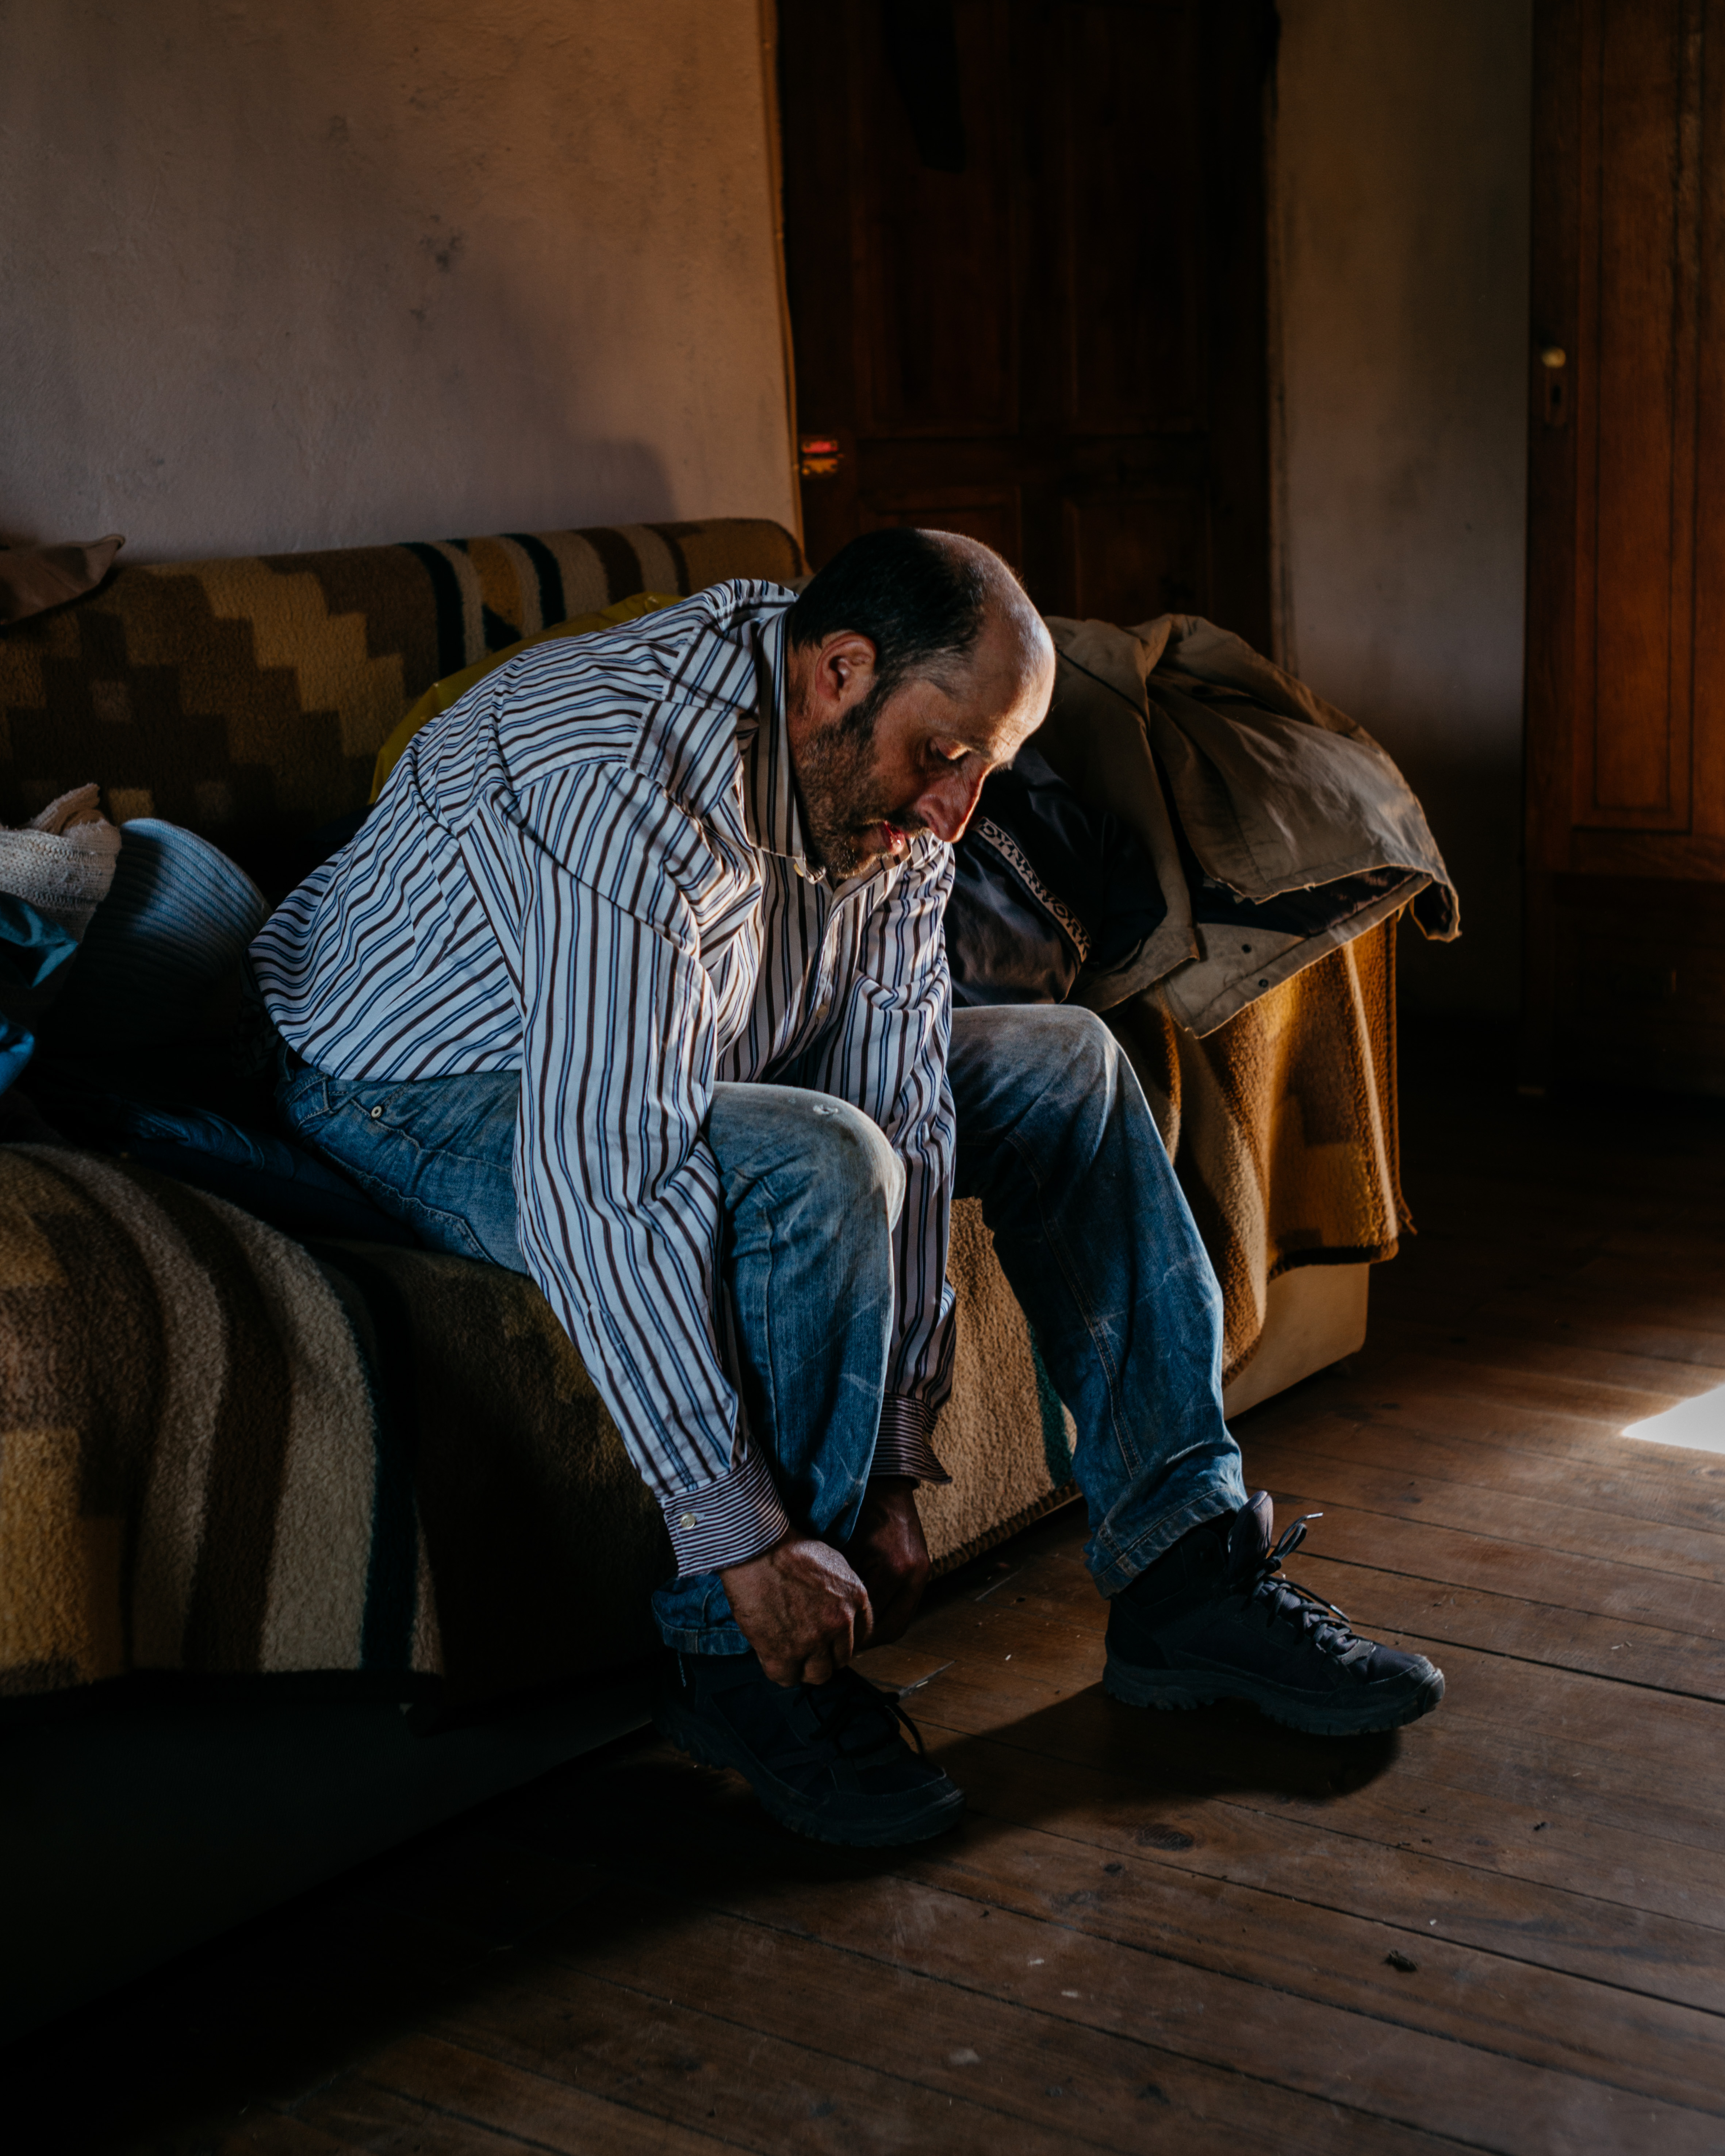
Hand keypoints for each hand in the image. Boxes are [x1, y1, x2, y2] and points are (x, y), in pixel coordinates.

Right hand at [721, 1534, 871, 1686]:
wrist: (757, 1549)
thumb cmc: (789, 1549)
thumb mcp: (833, 1562)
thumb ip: (842, 1591)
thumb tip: (840, 1609)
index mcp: (855, 1598)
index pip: (862, 1636)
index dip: (843, 1640)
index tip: (831, 1639)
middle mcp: (839, 1623)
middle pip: (841, 1660)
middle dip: (826, 1656)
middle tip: (809, 1648)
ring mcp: (812, 1641)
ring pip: (818, 1675)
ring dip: (806, 1668)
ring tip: (792, 1656)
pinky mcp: (784, 1653)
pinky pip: (787, 1678)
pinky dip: (780, 1671)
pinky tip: (773, 1656)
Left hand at [843, 1477, 930, 1649]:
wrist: (883, 1481)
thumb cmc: (856, 1509)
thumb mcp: (841, 1547)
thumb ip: (837, 1583)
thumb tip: (819, 1618)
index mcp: (894, 1568)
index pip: (872, 1621)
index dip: (849, 1636)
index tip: (828, 1639)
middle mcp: (914, 1574)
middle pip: (891, 1629)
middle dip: (864, 1641)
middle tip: (838, 1644)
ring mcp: (922, 1572)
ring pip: (899, 1621)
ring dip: (875, 1631)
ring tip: (848, 1633)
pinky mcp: (922, 1569)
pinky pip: (904, 1605)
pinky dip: (884, 1614)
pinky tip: (862, 1614)